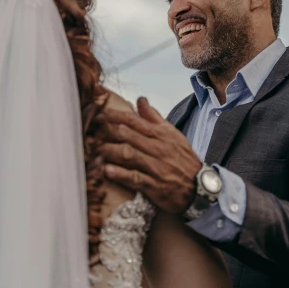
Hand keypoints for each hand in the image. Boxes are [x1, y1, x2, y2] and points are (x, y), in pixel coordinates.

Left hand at [96, 97, 200, 213]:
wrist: (200, 187)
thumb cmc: (183, 159)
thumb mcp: (172, 135)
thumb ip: (154, 118)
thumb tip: (140, 100)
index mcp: (160, 134)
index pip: (133, 120)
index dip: (113, 116)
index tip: (98, 115)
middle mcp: (157, 148)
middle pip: (127, 135)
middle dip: (105, 132)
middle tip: (88, 132)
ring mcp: (155, 167)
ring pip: (128, 154)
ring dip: (109, 151)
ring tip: (94, 150)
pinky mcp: (154, 186)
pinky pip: (135, 178)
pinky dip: (120, 174)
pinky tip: (106, 170)